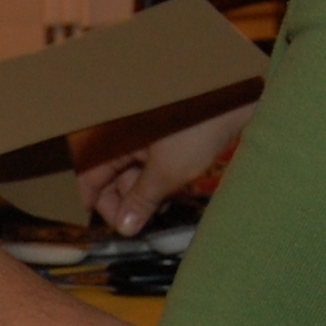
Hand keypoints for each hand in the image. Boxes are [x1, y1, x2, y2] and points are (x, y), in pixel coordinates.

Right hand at [70, 99, 255, 235]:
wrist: (237, 94)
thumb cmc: (198, 125)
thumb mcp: (168, 172)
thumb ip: (142, 201)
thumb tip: (125, 228)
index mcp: (112, 138)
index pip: (89, 178)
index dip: (98, 207)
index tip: (114, 230)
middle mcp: (122, 136)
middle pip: (110, 178)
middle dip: (124, 205)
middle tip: (140, 226)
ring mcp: (143, 136)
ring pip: (132, 173)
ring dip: (143, 196)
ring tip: (160, 212)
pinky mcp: (164, 137)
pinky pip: (150, 165)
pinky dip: (157, 182)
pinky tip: (171, 197)